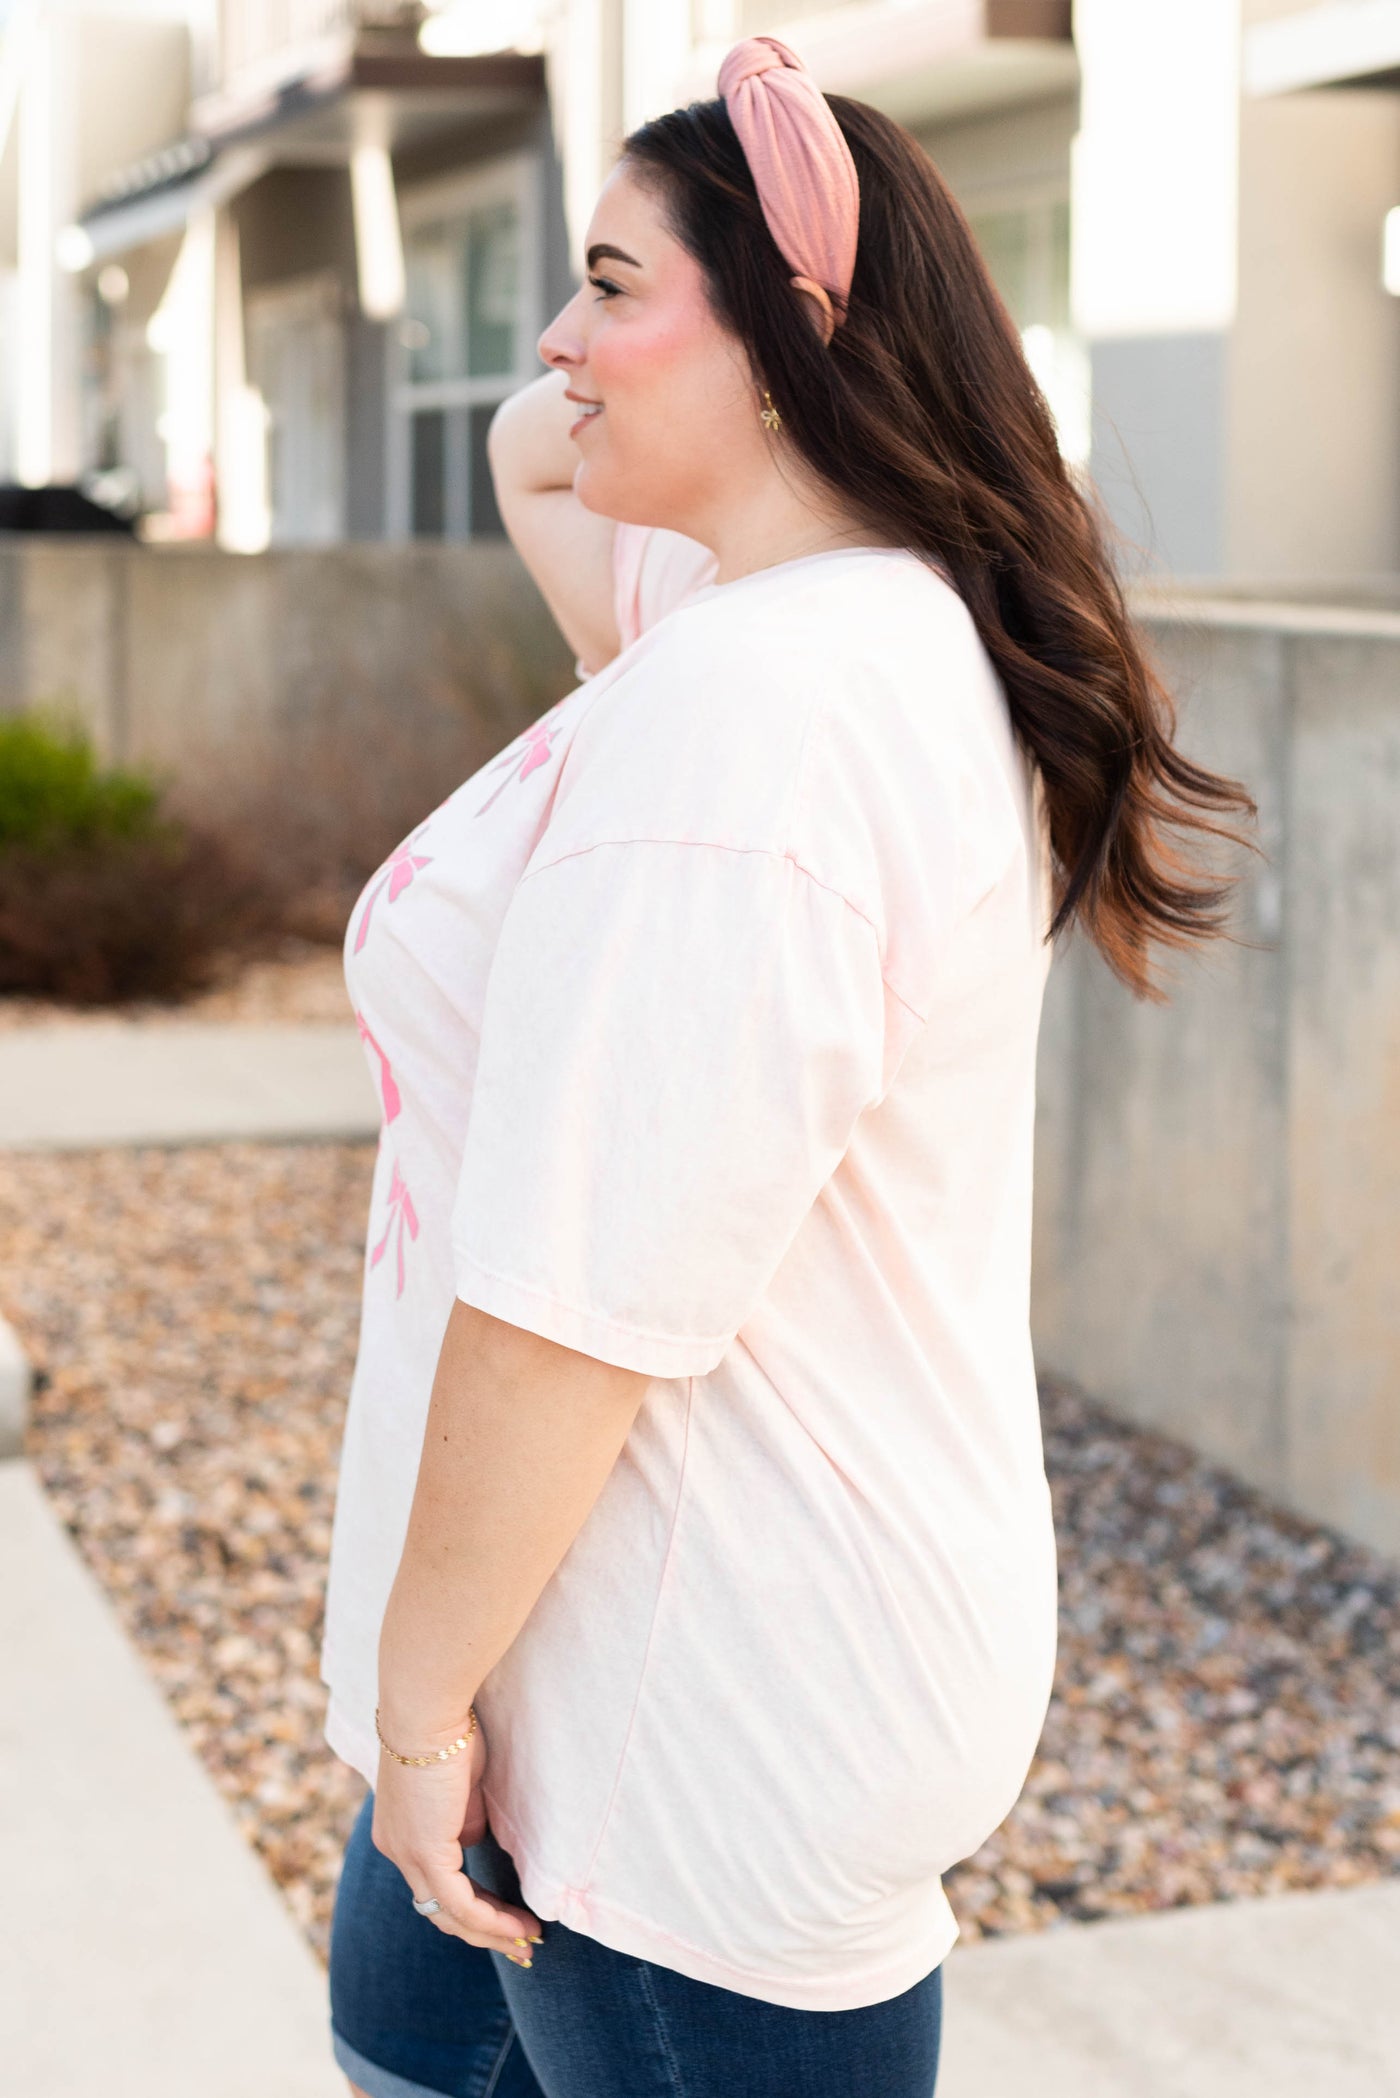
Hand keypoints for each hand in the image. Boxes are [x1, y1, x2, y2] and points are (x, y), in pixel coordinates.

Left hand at [370, 1716, 544, 1957]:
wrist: (427, 1709)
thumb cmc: (449, 1730)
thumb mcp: (459, 1783)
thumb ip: (463, 1817)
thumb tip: (471, 1839)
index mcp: (401, 1833)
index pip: (435, 1886)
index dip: (472, 1907)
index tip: (506, 1920)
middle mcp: (397, 1851)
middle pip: (440, 1912)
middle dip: (483, 1933)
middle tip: (521, 1947)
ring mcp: (407, 1855)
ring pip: (450, 1916)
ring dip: (493, 1933)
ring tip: (529, 1941)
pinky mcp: (425, 1853)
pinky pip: (462, 1904)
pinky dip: (492, 1920)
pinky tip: (520, 1927)